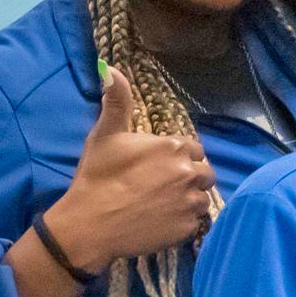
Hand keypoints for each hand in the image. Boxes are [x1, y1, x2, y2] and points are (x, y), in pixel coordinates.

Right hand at [45, 70, 215, 272]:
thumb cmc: (97, 177)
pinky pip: (196, 222)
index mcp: (173, 147)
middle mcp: (189, 173)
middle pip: (204, 173)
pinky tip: (162, 221)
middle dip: (189, 177)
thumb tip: (109, 68)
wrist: (91, 224)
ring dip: (189, 199)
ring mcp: (191, 202)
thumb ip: (116, 100)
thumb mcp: (105, 134)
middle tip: (163, 186)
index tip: (161, 166)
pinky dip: (183, 221)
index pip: (194, 149)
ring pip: (203, 198)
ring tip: (164, 205)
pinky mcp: (189, 229)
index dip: (179, 157)